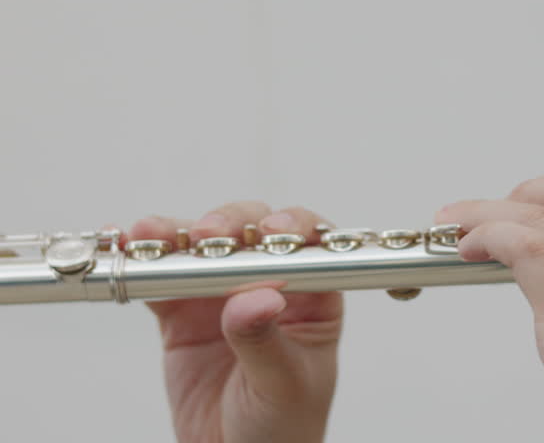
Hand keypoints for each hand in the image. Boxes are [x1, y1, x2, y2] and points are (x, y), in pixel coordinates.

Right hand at [127, 202, 342, 442]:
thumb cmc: (282, 426)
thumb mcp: (282, 386)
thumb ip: (265, 341)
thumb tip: (258, 296)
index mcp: (314, 298)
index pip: (310, 246)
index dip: (294, 228)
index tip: (272, 233)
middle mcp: (270, 284)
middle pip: (252, 233)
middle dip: (230, 224)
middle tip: (208, 237)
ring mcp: (223, 294)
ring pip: (202, 247)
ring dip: (177, 234)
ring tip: (153, 237)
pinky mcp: (181, 312)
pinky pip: (161, 278)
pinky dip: (142, 262)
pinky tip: (126, 250)